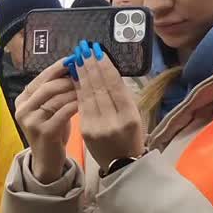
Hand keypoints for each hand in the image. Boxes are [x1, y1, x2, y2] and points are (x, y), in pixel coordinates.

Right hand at [16, 62, 79, 181]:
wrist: (47, 159)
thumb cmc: (51, 129)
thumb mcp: (48, 108)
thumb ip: (54, 91)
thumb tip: (72, 67)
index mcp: (22, 99)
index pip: (41, 78)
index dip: (58, 68)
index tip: (73, 59)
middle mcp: (23, 108)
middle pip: (48, 86)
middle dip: (68, 78)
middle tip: (85, 73)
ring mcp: (31, 121)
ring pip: (56, 98)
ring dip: (75, 90)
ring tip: (89, 86)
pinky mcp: (43, 131)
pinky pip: (63, 112)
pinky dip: (76, 104)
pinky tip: (86, 101)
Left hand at [76, 47, 145, 169]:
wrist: (121, 165)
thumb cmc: (132, 136)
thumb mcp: (136, 116)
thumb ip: (123, 96)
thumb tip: (108, 71)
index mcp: (130, 116)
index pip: (115, 86)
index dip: (105, 67)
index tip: (98, 51)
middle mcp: (113, 121)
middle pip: (100, 88)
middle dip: (91, 66)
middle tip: (84, 48)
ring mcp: (97, 126)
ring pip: (88, 95)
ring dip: (82, 74)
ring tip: (78, 57)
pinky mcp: (85, 130)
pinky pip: (81, 105)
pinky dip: (78, 88)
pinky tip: (76, 76)